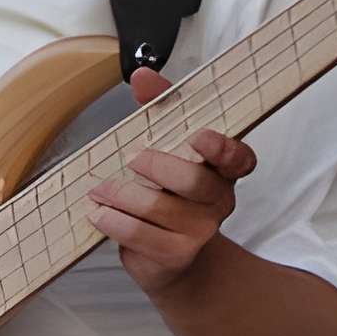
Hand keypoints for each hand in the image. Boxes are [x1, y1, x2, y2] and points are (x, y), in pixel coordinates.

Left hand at [84, 68, 257, 300]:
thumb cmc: (168, 192)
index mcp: (222, 170)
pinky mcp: (176, 255)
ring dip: (121, 195)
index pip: (237, 158)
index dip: (223, 148)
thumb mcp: (165, 144)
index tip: (200, 136)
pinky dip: (114, 222)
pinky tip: (99, 213)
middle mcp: (218, 200)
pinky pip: (140, 235)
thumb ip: (158, 107)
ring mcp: (200, 231)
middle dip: (157, 166)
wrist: (172, 259)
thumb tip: (143, 76)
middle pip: (193, 181)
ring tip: (99, 190)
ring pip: (159, 207)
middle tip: (132, 158)